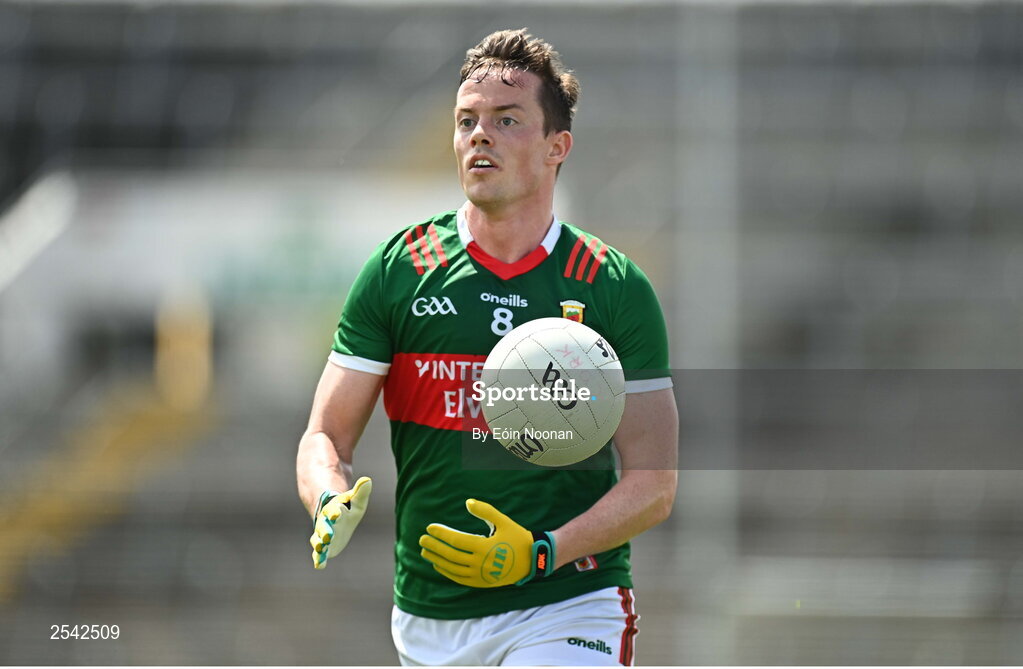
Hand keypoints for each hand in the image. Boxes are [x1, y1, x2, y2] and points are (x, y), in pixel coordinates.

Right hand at [310, 476, 371, 569]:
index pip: (334, 510)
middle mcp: (325, 523)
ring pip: (318, 540)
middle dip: (325, 530)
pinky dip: (318, 559)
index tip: (338, 513)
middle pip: (324, 526)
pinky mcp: (324, 547)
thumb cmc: (347, 508)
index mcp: (334, 510)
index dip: (335, 511)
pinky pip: (318, 554)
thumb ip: (361, 492)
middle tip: (327, 535)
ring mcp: (322, 535)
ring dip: (319, 545)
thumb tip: (368, 480)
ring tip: (321, 549)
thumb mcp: (356, 500)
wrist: (333, 516)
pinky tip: (320, 566)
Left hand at [419, 499, 554, 587]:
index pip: (455, 540)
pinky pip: (459, 578)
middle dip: (434, 547)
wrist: (531, 560)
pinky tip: (438, 565)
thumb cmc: (516, 537)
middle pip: (450, 555)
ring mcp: (480, 575)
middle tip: (422, 540)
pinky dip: (446, 572)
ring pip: (452, 568)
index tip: (429, 528)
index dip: (441, 534)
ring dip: (437, 560)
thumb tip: (467, 502)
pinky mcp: (481, 582)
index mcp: (484, 546)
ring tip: (425, 552)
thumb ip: (485, 511)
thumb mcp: (504, 521)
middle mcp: (480, 563)